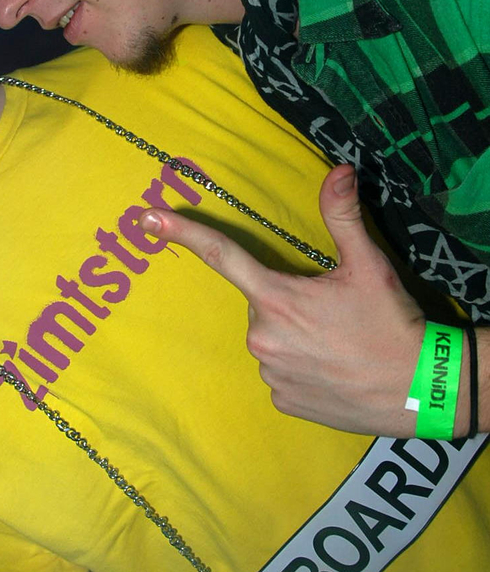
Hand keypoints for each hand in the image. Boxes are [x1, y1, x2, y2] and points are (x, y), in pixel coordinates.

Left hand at [140, 165, 426, 436]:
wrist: (421, 391)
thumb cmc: (391, 324)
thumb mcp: (370, 265)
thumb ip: (343, 216)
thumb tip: (338, 169)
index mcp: (277, 298)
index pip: (222, 255)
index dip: (185, 233)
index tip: (149, 219)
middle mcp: (262, 338)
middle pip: (261, 302)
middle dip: (287, 298)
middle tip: (332, 309)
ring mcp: (270, 374)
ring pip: (271, 338)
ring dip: (295, 333)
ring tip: (339, 342)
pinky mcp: (283, 402)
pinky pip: (281, 371)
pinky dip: (301, 364)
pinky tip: (333, 367)